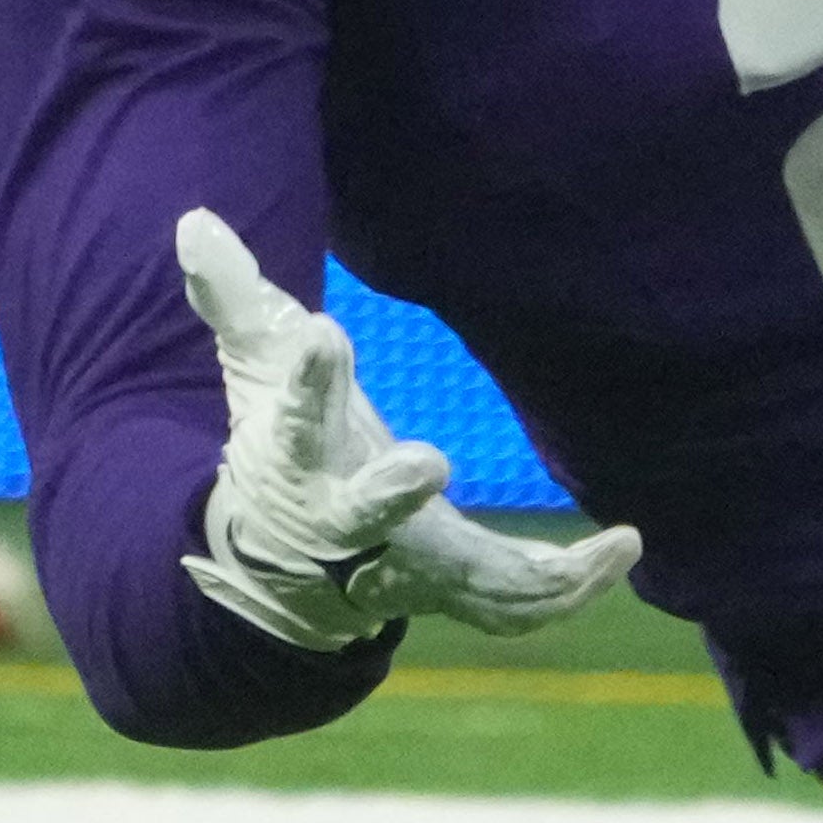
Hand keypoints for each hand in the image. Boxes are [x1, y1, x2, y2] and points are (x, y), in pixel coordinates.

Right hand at [173, 208, 639, 651]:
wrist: (286, 564)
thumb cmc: (282, 446)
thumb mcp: (257, 370)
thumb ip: (235, 297)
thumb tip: (197, 221)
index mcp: (299, 461)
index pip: (295, 418)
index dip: (305, 381)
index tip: (322, 335)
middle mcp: (347, 525)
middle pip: (362, 516)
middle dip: (388, 492)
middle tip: (428, 462)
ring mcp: (402, 566)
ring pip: (455, 580)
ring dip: (525, 573)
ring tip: (608, 545)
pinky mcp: (450, 586)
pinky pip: (511, 602)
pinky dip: (566, 586)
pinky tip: (625, 547)